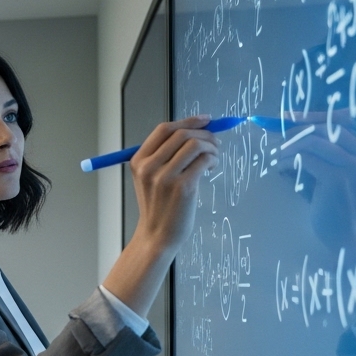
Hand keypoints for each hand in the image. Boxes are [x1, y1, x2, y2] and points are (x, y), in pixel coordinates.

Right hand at [128, 116, 219, 252]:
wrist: (157, 236)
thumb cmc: (158, 207)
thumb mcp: (150, 179)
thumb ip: (164, 156)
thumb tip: (196, 131)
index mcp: (139, 161)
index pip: (164, 130)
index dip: (188, 120)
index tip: (206, 119)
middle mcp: (149, 167)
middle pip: (182, 134)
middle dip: (205, 134)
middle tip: (215, 143)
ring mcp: (165, 177)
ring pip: (195, 144)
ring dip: (211, 147)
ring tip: (214, 157)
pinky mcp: (183, 187)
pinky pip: (204, 160)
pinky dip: (213, 160)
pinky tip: (211, 168)